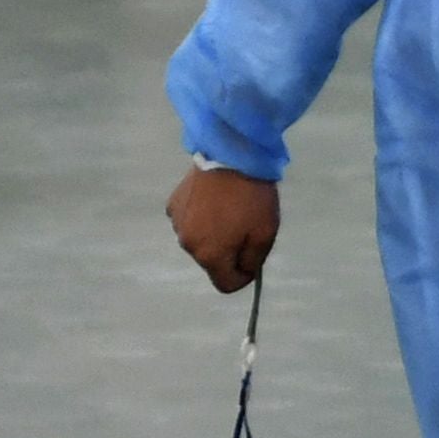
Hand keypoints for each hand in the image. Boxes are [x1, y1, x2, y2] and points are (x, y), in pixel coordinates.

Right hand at [170, 163, 280, 293]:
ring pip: (199, 241)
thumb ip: (253, 261)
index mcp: (209, 256)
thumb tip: (243, 270)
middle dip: (227, 253)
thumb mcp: (265, 233)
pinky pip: (189, 220)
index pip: (225, 284)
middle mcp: (187, 244)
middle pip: (211, 262)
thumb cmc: (252, 197)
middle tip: (244, 228)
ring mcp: (177, 223)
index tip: (252, 261)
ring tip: (228, 210)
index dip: (242, 277)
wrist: (231, 153)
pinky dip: (200, 217)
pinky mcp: (173, 203)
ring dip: (212, 234)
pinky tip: (213, 199)